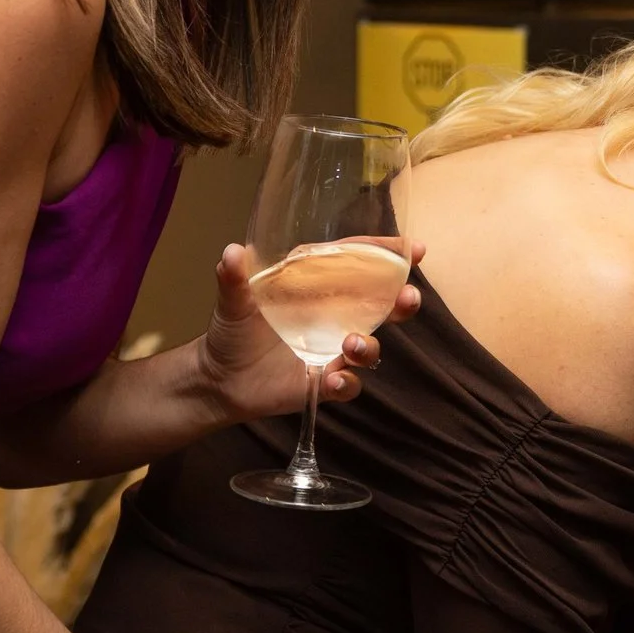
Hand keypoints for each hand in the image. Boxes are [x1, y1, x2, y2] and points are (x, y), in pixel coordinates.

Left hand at [198, 239, 423, 422]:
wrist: (220, 381)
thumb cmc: (231, 333)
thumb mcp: (232, 302)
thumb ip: (233, 279)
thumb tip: (232, 251)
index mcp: (317, 286)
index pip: (357, 263)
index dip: (385, 253)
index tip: (413, 249)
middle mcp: (333, 316)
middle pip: (380, 304)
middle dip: (401, 300)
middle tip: (408, 298)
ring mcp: (332, 349)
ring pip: (370, 345)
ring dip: (369, 345)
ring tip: (352, 345)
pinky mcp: (325, 381)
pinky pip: (348, 383)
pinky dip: (346, 382)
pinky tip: (333, 379)